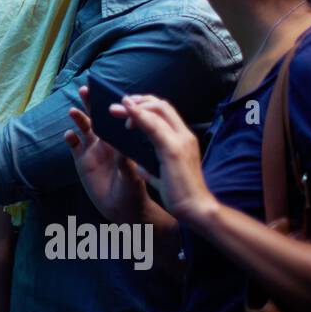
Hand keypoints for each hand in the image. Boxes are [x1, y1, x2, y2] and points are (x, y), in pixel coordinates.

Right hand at [64, 85, 150, 222]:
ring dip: (79, 118)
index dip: (112, 106)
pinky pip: (74, 145)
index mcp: (122, 141)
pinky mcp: (82, 161)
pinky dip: (70, 138)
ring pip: (84, 127)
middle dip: (92, 102)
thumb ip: (125, 164)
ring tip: (73, 110)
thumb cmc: (134, 192)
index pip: (116, 119)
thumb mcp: (132, 178)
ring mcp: (93, 150)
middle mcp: (107, 142)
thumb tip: (121, 150)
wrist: (124, 210)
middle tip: (85, 89)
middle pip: (98, 117)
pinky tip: (69, 135)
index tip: (108, 95)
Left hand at [114, 94, 217, 224]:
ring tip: (114, 109)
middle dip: (137, 101)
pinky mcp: (173, 150)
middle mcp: (184, 136)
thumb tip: (140, 168)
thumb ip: (152, 168)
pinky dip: (139, 116)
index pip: (165, 112)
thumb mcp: (163, 176)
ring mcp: (180, 141)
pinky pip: (154, 127)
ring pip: (157, 111)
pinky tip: (127, 112)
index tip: (128, 108)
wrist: (196, 209)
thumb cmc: (181, 195)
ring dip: (133, 107)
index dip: (145, 106)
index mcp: (182, 140)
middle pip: (161, 105)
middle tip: (117, 106)